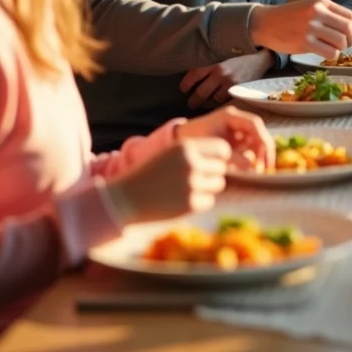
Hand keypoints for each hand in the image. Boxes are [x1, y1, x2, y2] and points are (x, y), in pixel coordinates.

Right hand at [105, 137, 230, 223]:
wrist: (125, 198)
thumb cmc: (149, 174)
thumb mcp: (170, 155)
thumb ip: (195, 153)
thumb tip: (227, 158)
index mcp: (186, 146)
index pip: (222, 148)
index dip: (220, 156)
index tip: (212, 162)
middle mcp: (191, 163)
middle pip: (221, 168)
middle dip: (212, 174)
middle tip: (194, 179)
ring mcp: (192, 184)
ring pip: (217, 185)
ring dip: (207, 188)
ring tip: (186, 189)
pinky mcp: (190, 204)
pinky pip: (208, 201)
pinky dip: (199, 202)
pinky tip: (181, 201)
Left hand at [177, 105, 273, 171]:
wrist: (179, 139)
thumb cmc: (192, 139)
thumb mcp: (212, 148)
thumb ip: (232, 156)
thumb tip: (251, 167)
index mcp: (230, 116)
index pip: (254, 124)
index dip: (264, 141)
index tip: (266, 159)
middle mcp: (236, 120)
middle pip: (258, 132)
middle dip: (262, 151)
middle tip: (263, 169)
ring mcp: (236, 129)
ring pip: (255, 141)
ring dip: (256, 155)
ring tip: (252, 171)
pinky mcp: (234, 138)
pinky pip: (247, 147)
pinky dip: (248, 158)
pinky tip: (244, 168)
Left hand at [179, 52, 274, 108]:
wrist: (258, 59)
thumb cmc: (237, 57)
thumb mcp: (221, 56)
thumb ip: (208, 64)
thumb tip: (191, 75)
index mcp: (213, 63)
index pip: (194, 75)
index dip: (185, 84)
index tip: (183, 89)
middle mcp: (220, 73)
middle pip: (201, 92)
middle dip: (193, 100)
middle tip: (191, 103)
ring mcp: (230, 83)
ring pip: (212, 100)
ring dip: (206, 103)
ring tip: (203, 104)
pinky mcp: (238, 90)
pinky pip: (223, 102)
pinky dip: (217, 104)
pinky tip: (215, 102)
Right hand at [249, 0, 351, 59]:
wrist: (265, 23)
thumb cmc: (290, 18)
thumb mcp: (310, 8)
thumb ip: (330, 15)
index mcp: (321, 2)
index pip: (350, 15)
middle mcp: (317, 12)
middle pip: (348, 29)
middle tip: (346, 45)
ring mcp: (311, 27)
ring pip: (341, 42)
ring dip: (341, 49)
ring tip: (333, 48)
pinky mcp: (304, 42)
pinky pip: (330, 53)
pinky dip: (332, 56)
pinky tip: (325, 53)